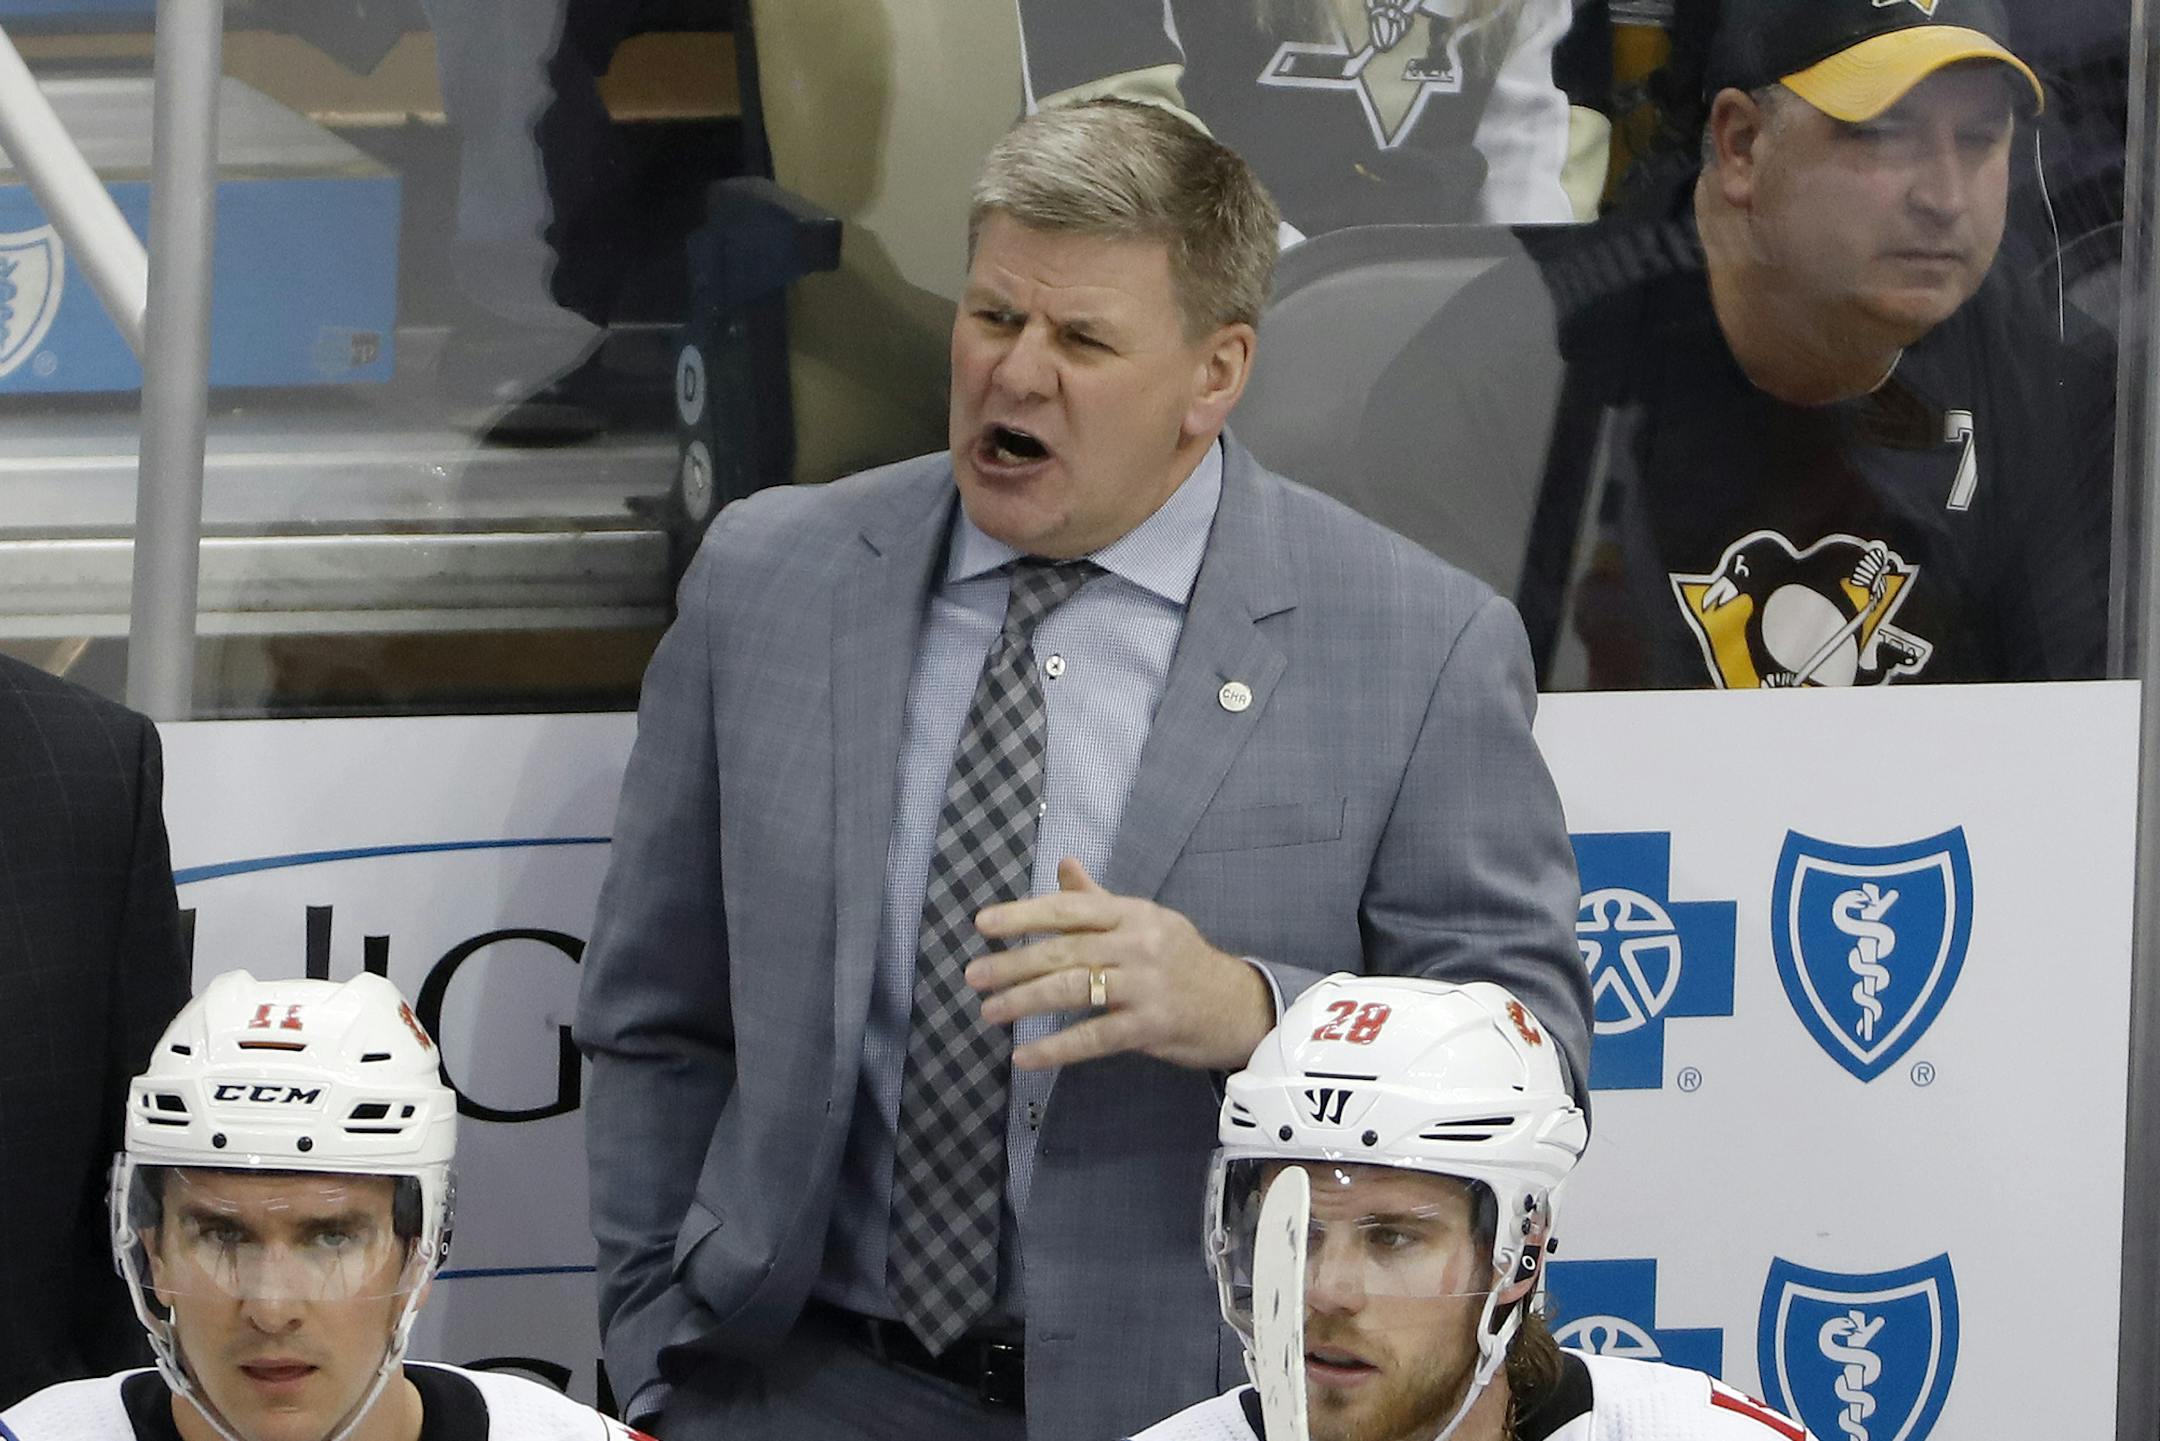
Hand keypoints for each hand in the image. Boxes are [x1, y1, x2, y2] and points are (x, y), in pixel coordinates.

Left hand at [967, 858, 1275, 1071]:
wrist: (1238, 1005)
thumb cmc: (1181, 960)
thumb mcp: (1145, 921)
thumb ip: (1098, 898)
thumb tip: (1064, 864)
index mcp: (1132, 913)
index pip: (1069, 909)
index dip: (1023, 915)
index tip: (983, 924)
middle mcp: (1138, 943)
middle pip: (1064, 950)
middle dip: (1013, 963)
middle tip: (974, 976)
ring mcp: (1145, 985)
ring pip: (1073, 990)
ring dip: (1025, 1001)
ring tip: (990, 1011)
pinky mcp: (1151, 1025)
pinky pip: (1093, 1037)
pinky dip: (1055, 1048)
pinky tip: (1025, 1056)